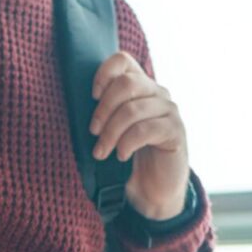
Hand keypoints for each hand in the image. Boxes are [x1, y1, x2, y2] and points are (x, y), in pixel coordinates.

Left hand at [89, 51, 190, 220]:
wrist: (152, 190)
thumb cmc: (127, 156)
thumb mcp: (110, 129)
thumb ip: (103, 111)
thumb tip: (76, 101)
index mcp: (139, 86)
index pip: (123, 60)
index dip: (103, 73)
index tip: (92, 96)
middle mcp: (157, 93)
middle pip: (126, 83)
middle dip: (103, 110)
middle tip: (93, 133)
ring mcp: (169, 111)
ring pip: (133, 109)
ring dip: (111, 133)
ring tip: (101, 152)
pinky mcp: (176, 131)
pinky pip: (146, 129)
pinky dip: (127, 143)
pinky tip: (121, 155)